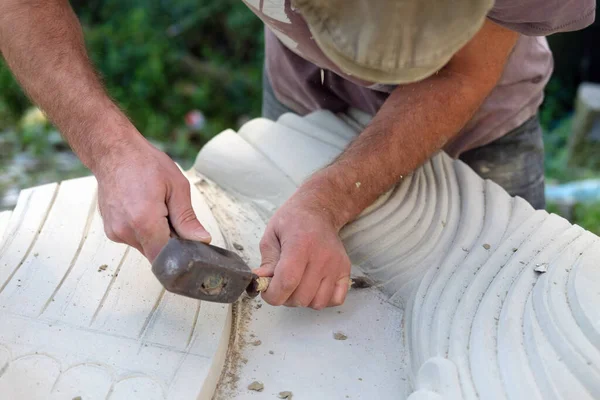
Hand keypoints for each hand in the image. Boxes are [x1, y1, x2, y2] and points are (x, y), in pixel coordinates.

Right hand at [95, 135, 210, 260]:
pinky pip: (135, 239)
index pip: (167, 258)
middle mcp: (126, 231)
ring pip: (146, 247)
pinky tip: (144, 209)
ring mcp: (116, 232)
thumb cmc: (144, 163)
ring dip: (157, 235)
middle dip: (170, 242)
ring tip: (157, 207)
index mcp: (145, 222)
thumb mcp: (176, 187)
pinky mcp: (111, 230)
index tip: (190, 242)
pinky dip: (145, 231)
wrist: (113, 151)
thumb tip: (201, 240)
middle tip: (173, 215)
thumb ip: (187, 219)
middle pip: (157, 254)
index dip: (182, 254)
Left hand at [253, 196, 350, 309]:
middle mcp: (321, 257)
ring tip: (298, 285)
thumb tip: (262, 281)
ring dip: (304, 300)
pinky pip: (335, 299)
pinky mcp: (346, 270)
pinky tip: (313, 287)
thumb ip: (267, 261)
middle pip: (301, 297)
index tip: (267, 291)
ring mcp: (336, 265)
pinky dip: (322, 299)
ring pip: (318, 303)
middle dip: (285, 298)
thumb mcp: (271, 235)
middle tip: (281, 285)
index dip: (273, 295)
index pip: (287, 282)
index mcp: (299, 245)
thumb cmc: (292, 221)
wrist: (319, 210)